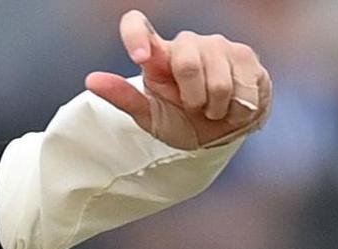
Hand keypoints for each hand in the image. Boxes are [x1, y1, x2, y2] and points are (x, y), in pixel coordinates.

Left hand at [85, 10, 271, 149]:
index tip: (141, 57)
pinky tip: (232, 104)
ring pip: (218, 79)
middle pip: (187, 62)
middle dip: (192, 97)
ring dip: (215, 105)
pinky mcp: (246, 55)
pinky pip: (243, 84)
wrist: (218, 134)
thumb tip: (92, 80)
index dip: (136, 35)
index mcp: (156, 55)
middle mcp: (187, 43)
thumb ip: (122, 97)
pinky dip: (236, 106)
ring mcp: (218, 45)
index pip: (137, 26)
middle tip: (194, 107)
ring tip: (212, 108)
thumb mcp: (148, 116)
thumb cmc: (180, 121)